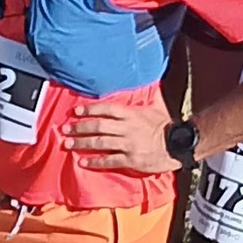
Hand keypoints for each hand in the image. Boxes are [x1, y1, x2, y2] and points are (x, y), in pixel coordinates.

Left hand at [61, 89, 177, 173]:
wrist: (178, 146)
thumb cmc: (165, 125)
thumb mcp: (155, 107)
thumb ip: (143, 97)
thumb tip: (143, 80)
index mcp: (131, 114)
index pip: (106, 109)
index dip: (89, 109)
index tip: (76, 111)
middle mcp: (126, 128)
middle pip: (98, 126)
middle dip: (79, 127)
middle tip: (65, 128)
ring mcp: (128, 145)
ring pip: (100, 143)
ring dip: (82, 143)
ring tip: (68, 144)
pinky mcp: (130, 160)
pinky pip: (109, 161)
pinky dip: (95, 162)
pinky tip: (83, 163)